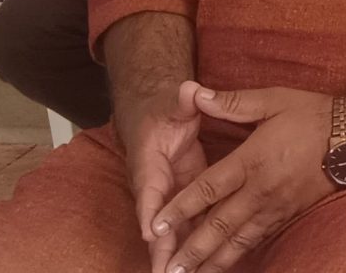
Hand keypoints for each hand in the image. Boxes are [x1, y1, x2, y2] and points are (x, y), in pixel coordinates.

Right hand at [115, 78, 205, 272]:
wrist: (157, 117)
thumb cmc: (166, 111)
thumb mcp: (175, 103)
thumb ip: (183, 100)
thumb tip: (189, 90)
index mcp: (150, 164)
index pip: (148, 190)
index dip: (150, 211)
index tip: (152, 233)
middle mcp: (155, 186)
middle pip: (156, 222)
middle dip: (160, 249)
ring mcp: (168, 196)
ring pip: (170, 231)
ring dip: (172, 256)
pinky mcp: (183, 201)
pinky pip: (184, 227)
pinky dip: (187, 248)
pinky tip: (196, 269)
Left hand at [149, 85, 334, 272]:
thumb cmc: (315, 114)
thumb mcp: (274, 99)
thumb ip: (232, 102)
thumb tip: (196, 94)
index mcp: (252, 161)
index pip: (207, 190)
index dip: (180, 210)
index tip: (156, 227)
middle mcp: (261, 190)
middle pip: (219, 226)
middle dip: (191, 250)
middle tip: (167, 270)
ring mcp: (276, 206)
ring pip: (238, 241)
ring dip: (212, 262)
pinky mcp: (288, 214)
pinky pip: (258, 239)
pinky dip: (238, 255)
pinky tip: (224, 265)